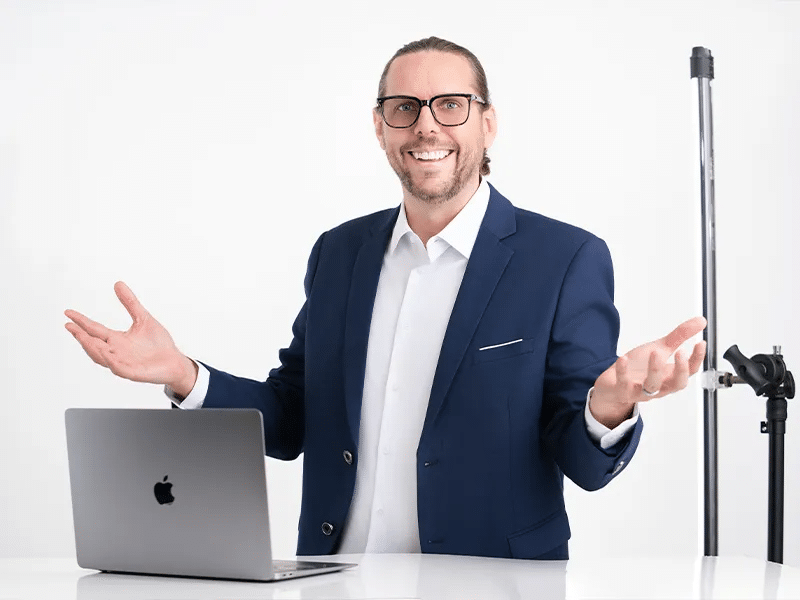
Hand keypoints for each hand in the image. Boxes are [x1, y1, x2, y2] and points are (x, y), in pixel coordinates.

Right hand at [65, 281, 197, 396]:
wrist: (175, 362)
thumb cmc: (159, 344)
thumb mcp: (143, 318)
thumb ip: (130, 303)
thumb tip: (118, 283)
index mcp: (117, 340)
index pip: (95, 330)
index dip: (81, 322)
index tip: (68, 312)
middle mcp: (117, 352)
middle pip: (93, 344)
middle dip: (81, 336)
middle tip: (70, 326)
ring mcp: (124, 363)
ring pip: (102, 357)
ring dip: (92, 348)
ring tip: (82, 337)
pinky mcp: (134, 373)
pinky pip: (119, 369)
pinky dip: (112, 361)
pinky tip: (107, 353)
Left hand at [590, 316, 706, 428]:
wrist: (614, 384)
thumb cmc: (638, 368)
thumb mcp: (659, 349)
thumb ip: (679, 337)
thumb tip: (701, 322)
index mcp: (670, 376)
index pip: (690, 371)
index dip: (697, 358)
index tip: (701, 342)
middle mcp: (659, 386)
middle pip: (677, 384)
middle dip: (681, 369)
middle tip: (681, 352)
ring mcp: (641, 390)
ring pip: (652, 386)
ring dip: (655, 370)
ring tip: (655, 352)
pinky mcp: (622, 391)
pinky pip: (624, 385)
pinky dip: (623, 372)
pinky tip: (623, 358)